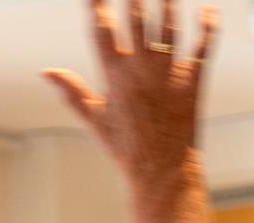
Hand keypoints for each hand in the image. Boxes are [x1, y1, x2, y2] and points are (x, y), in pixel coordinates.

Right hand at [42, 0, 217, 222]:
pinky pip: (201, 51)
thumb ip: (72, 91)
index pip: (101, 30)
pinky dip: (206, 29)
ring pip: (168, 29)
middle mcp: (140, 72)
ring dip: (168, 4)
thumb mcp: (95, 120)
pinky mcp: (192, 86)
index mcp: (114, 77)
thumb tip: (46, 72)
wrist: (162, 174)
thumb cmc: (126, 150)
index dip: (97, 5)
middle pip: (137, 21)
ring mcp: (168, 77)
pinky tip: (208, 11)